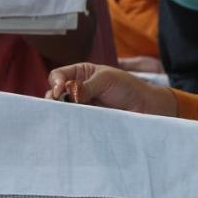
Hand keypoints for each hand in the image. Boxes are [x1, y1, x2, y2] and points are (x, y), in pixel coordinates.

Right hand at [46, 63, 175, 115]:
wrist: (145, 107)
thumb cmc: (128, 87)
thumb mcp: (106, 80)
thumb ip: (85, 86)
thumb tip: (66, 92)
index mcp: (81, 73)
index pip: (58, 75)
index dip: (55, 82)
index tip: (59, 91)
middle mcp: (78, 89)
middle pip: (55, 93)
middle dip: (53, 98)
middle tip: (57, 105)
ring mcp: (82, 105)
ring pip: (63, 109)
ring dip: (60, 112)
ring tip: (63, 115)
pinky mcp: (87, 120)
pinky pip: (74, 121)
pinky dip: (70, 122)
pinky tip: (70, 124)